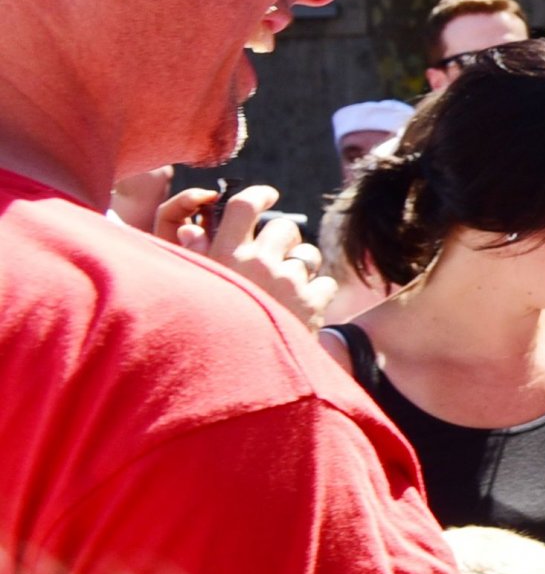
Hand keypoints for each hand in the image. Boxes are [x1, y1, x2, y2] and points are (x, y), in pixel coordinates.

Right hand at [156, 184, 335, 328]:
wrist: (238, 379)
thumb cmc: (209, 333)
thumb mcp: (196, 291)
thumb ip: (196, 257)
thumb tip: (191, 228)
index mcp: (225, 254)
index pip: (244, 205)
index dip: (259, 195)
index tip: (269, 195)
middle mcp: (258, 262)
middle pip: (285, 228)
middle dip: (285, 240)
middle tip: (278, 257)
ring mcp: (288, 281)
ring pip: (308, 256)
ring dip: (302, 268)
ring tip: (286, 291)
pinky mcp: (313, 302)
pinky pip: (325, 283)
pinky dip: (318, 294)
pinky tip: (301, 311)